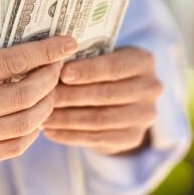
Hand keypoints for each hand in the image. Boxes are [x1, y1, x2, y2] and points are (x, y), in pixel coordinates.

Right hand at [0, 35, 78, 166]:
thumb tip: (32, 48)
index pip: (13, 62)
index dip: (46, 52)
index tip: (67, 43)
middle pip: (24, 95)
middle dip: (51, 78)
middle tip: (59, 67)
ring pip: (24, 124)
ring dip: (46, 105)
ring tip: (50, 92)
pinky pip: (12, 147)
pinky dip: (31, 130)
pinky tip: (35, 117)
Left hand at [42, 46, 160, 155]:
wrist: (123, 99)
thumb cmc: (103, 70)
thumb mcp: (101, 56)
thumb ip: (84, 58)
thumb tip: (50, 62)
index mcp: (143, 61)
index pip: (114, 67)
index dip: (88, 71)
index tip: (62, 73)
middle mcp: (151, 88)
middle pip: (106, 94)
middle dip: (71, 96)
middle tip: (44, 96)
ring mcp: (145, 116)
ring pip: (100, 119)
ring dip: (67, 119)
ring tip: (42, 116)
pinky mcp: (133, 138)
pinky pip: (97, 138)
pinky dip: (70, 135)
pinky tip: (50, 131)